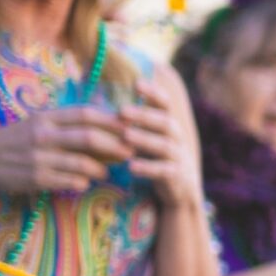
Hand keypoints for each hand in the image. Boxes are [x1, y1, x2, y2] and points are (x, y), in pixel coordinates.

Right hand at [0, 104, 125, 193]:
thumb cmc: (13, 140)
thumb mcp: (37, 124)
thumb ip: (67, 125)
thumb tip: (107, 128)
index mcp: (45, 118)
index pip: (87, 114)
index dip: (112, 121)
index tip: (131, 127)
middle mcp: (43, 135)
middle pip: (90, 138)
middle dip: (116, 146)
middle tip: (130, 153)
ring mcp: (39, 158)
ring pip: (83, 163)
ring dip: (101, 169)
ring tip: (106, 171)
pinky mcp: (35, 179)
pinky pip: (69, 182)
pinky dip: (83, 183)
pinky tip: (85, 183)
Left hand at [121, 67, 204, 209]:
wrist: (178, 192)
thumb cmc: (153, 159)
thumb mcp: (144, 138)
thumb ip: (128, 120)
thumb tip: (96, 95)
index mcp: (168, 125)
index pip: (165, 104)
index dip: (153, 93)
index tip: (136, 83)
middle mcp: (177, 139)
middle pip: (166, 122)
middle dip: (144, 115)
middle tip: (122, 111)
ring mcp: (179, 158)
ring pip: (165, 146)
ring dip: (145, 139)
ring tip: (126, 136)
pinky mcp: (177, 177)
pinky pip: (165, 171)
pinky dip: (148, 168)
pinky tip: (131, 167)